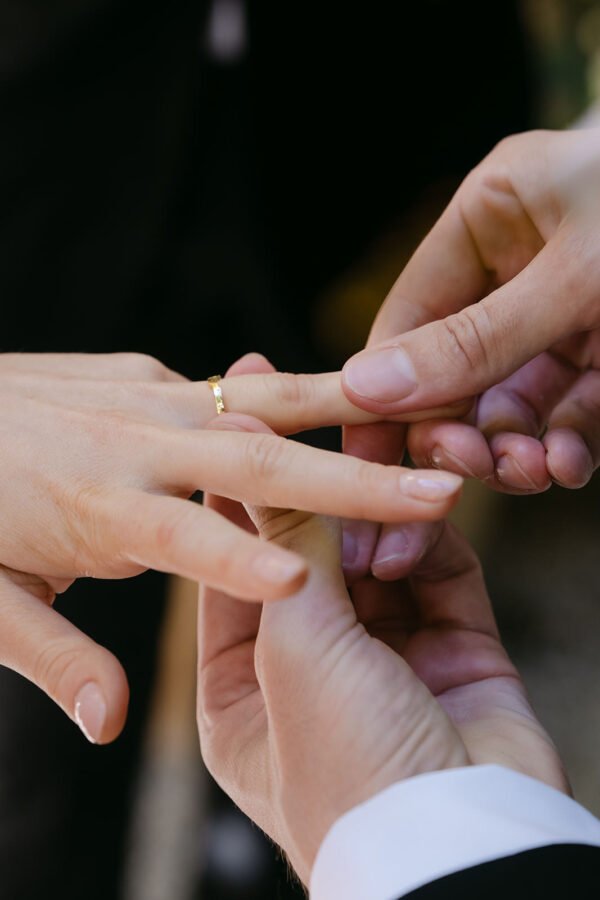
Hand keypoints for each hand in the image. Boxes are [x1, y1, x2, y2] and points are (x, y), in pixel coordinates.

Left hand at [0, 352, 462, 743]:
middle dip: (353, 479)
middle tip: (434, 489)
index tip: (307, 578)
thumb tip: (113, 722)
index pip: (183, 539)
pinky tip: (358, 393)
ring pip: (263, 401)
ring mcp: (147, 398)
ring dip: (349, 413)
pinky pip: (236, 387)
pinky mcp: (149, 375)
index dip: (242, 559)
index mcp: (97, 508)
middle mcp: (136, 445)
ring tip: (426, 408)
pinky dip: (303, 392)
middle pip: (258, 461)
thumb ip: (53, 655)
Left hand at [197, 434, 566, 885]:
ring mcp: (389, 664)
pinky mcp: (458, 654)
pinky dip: (432, 542)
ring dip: (382, 515)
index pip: (236, 569)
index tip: (237, 417)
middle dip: (316, 485)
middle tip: (317, 402)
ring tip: (382, 460)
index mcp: (246, 691)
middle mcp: (315, 674)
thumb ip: (285, 551)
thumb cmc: (347, 773)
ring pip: (380, 558)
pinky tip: (426, 513)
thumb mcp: (295, 649)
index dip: (238, 493)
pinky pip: (442, 576)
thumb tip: (251, 458)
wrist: (459, 850)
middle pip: (311, 555)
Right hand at [343, 129, 599, 493]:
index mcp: (492, 215)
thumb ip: (475, 340)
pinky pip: (568, 414)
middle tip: (466, 474)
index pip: (410, 316)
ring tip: (529, 474)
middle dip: (458, 430)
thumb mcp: (579, 273)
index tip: (363, 455)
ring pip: (510, 403)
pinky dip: (563, 446)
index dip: (383, 390)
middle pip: (456, 371)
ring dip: (512, 448)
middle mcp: (521, 267)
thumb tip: (366, 388)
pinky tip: (566, 465)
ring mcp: (565, 315)